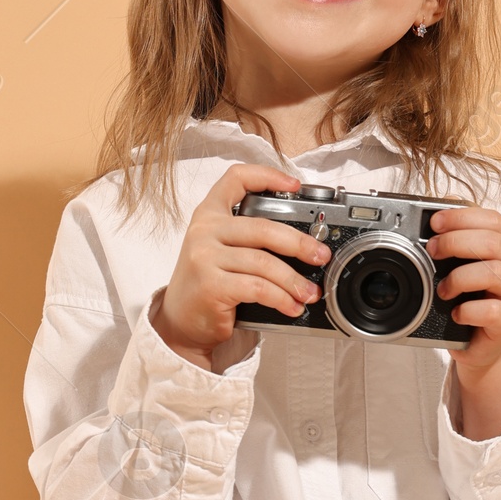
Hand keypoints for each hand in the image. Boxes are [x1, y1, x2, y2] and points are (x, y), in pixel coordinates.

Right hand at [155, 164, 329, 366]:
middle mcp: (204, 231)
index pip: (236, 179)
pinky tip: (292, 306)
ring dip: (294, 281)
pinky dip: (282, 299)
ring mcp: (204, 257)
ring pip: (264, 263)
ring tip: (309, 293)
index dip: (267, 176)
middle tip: (320, 255)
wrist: (180, 323)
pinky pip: (258, 288)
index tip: (294, 185)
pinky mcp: (211, 285)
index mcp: (208, 215)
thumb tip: (303, 243)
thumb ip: (247, 238)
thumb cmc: (208, 286)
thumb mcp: (220, 251)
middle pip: (263, 228)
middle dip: (299, 243)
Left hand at [429, 205, 500, 439]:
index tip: (435, 222)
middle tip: (433, 251)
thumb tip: (440, 210)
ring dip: (459, 278)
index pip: (493, 220)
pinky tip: (457, 313)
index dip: (462, 217)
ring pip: (494, 273)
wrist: (485, 342)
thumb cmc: (475, 298)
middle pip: (493, 243)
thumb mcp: (467, 263)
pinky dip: (468, 310)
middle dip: (456, 242)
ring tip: (443, 290)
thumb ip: (459, 237)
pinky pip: (491, 310)